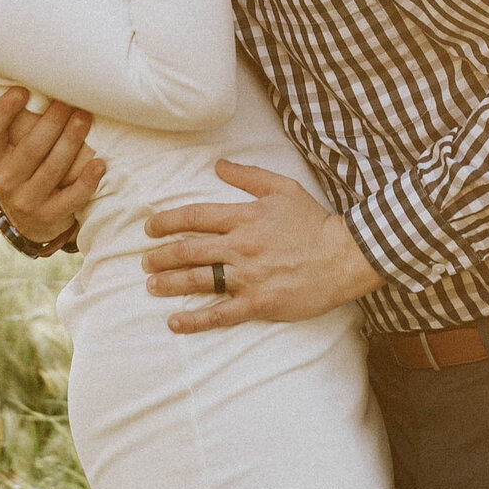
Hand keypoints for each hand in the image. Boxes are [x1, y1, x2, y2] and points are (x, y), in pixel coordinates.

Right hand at [0, 86, 104, 248]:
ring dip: (71, 142)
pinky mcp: (50, 216)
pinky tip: (100, 162)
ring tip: (85, 118)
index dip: (4, 112)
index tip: (20, 90)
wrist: (27, 222)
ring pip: (53, 168)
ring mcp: (28, 201)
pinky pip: (72, 197)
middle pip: (30, 148)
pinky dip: (87, 180)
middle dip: (52, 121)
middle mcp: (5, 181)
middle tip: (70, 99)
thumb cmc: (10, 172)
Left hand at [142, 159, 383, 330]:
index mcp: (244, 218)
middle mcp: (241, 247)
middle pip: (188, 251)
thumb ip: (248, 176)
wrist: (343, 257)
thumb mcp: (283, 188)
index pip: (194, 218)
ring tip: (152, 286)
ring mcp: (248, 277)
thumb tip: (218, 165)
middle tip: (145, 262)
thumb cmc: (314, 222)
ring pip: (198, 280)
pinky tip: (175, 322)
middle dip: (160, 256)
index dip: (166, 222)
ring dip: (169, 283)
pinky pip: (219, 314)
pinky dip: (194, 320)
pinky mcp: (258, 303)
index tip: (149, 229)